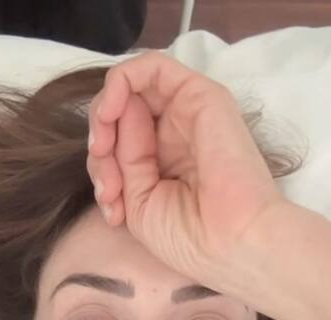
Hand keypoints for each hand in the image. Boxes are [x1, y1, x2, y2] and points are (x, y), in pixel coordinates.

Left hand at [86, 50, 284, 297]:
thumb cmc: (190, 238)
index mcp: (163, 161)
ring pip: (129, 89)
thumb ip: (122, 160)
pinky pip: (151, 66)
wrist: (231, 243)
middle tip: (107, 187)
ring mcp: (186, 112)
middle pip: (119, 114)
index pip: (117, 142)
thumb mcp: (138, 204)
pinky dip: (119, 82)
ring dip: (103, 114)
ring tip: (103, 152)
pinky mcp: (198, 93)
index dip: (101, 166)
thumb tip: (115, 117)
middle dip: (99, 146)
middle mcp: (174, 132)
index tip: (110, 204)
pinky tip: (110, 114)